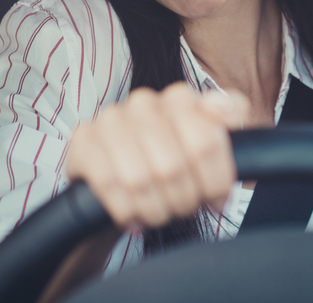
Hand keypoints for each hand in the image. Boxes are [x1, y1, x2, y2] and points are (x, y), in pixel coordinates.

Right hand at [65, 83, 249, 229]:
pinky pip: (108, 184)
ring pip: (139, 178)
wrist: (121, 184)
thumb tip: (228, 106)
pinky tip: (133, 215)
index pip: (205, 142)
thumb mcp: (209, 148)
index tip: (215, 198)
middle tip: (182, 207)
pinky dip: (125, 210)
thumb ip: (228, 123)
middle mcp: (144, 101)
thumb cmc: (170, 166)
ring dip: (153, 208)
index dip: (214, 181)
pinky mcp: (83, 140)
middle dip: (182, 199)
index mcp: (179, 98)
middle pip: (172, 166)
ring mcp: (110, 119)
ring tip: (158, 212)